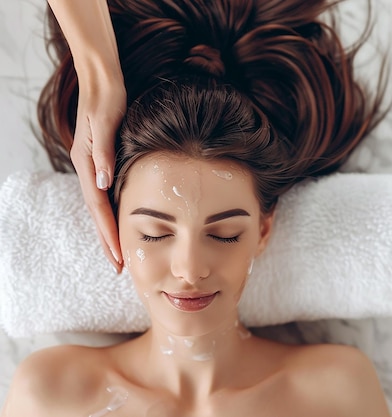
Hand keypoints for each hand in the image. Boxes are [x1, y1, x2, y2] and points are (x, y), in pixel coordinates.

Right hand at [70, 71, 126, 272]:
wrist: (102, 81)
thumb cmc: (106, 100)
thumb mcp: (105, 124)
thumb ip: (103, 154)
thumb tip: (103, 184)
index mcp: (88, 164)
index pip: (98, 208)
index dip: (108, 233)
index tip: (118, 257)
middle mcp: (89, 169)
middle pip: (98, 213)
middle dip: (108, 241)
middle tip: (119, 267)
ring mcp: (94, 166)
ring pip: (101, 207)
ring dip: (109, 230)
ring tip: (119, 253)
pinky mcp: (103, 161)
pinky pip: (106, 195)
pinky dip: (112, 212)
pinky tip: (120, 221)